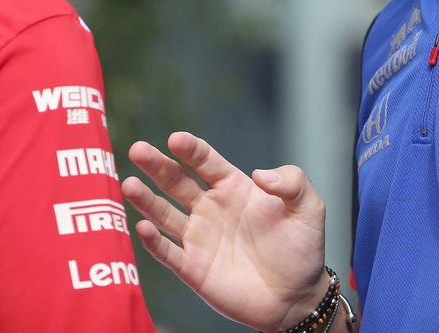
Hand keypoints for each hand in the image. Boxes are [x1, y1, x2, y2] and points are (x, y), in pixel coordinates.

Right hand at [122, 132, 328, 331]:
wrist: (297, 298)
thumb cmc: (302, 250)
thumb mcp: (309, 209)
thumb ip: (293, 183)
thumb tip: (261, 174)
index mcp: (233, 188)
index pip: (205, 162)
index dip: (190, 150)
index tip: (176, 140)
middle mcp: (210, 209)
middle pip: (176, 181)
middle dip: (156, 165)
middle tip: (138, 150)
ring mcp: (199, 238)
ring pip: (164, 214)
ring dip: (145, 200)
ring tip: (129, 184)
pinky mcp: (192, 269)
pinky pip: (167, 252)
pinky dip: (152, 241)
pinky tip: (142, 227)